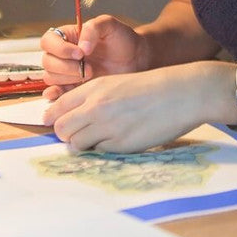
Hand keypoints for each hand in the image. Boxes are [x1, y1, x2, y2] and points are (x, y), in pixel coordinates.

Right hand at [39, 15, 146, 100]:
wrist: (135, 59)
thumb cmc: (121, 39)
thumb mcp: (109, 25)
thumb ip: (93, 29)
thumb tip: (81, 47)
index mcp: (68, 36)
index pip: (48, 41)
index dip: (60, 48)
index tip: (80, 53)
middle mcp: (63, 54)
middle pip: (47, 61)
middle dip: (66, 66)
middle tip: (89, 68)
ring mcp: (67, 72)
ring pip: (50, 77)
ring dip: (67, 78)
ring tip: (89, 76)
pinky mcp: (72, 87)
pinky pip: (56, 92)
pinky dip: (56, 94)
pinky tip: (62, 92)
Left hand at [41, 62, 225, 153]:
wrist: (181, 93)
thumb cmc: (152, 87)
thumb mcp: (118, 83)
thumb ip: (94, 97)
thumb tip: (74, 117)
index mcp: (95, 88)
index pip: (58, 107)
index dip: (54, 118)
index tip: (57, 124)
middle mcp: (96, 107)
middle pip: (61, 129)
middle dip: (66, 134)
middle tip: (78, 135)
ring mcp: (108, 126)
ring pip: (76, 144)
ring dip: (83, 145)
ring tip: (98, 140)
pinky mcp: (121, 145)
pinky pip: (99, 153)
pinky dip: (103, 151)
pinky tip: (116, 142)